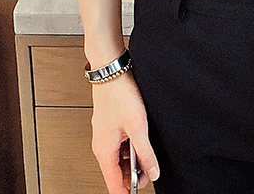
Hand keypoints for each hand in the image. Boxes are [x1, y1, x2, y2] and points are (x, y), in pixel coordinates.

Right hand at [90, 70, 159, 191]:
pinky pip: (119, 145)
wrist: (111, 72)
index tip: (142, 189)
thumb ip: (145, 152)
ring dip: (133, 159)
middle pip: (116, 173)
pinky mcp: (110, 127)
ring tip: (147, 150)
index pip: (114, 185)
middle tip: (151, 168)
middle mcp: (101, 146)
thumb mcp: (138, 126)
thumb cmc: (119, 95)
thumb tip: (153, 172)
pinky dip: (130, 147)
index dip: (129, 191)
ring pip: (119, 159)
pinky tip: (141, 137)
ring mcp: (105, 136)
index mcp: (104, 151)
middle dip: (133, 174)